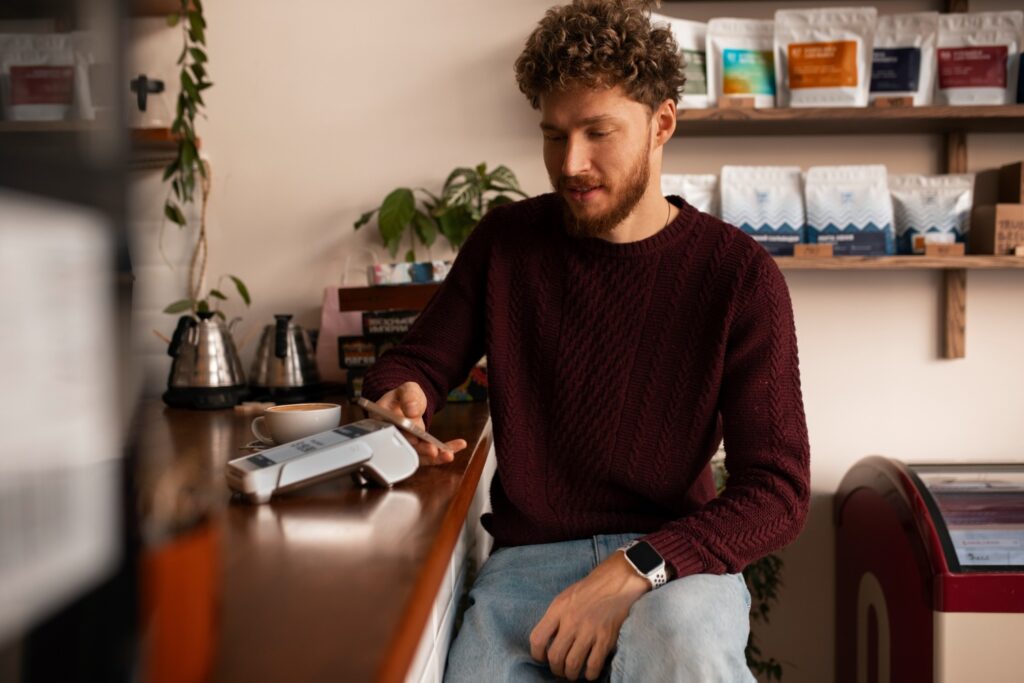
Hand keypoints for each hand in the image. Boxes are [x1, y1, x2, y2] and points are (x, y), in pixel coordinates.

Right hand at [373, 381, 466, 465]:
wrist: (411, 402)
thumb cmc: (405, 396)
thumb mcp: (407, 389)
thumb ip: (408, 396)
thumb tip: (411, 411)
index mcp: (381, 421)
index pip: (389, 431)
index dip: (401, 436)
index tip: (413, 437)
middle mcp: (391, 437)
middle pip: (404, 446)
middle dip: (420, 450)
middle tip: (433, 451)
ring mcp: (406, 445)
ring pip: (419, 455)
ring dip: (435, 456)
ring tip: (449, 454)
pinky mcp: (419, 450)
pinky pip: (431, 454)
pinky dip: (445, 451)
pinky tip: (459, 445)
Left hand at [530, 551, 650, 680]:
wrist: (616, 582)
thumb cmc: (589, 590)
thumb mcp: (564, 597)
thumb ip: (554, 618)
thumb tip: (546, 641)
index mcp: (558, 609)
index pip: (537, 638)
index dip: (536, 654)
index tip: (541, 658)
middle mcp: (571, 621)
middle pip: (555, 656)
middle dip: (555, 668)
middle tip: (559, 669)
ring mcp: (589, 631)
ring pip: (573, 664)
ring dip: (570, 674)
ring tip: (572, 673)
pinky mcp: (606, 638)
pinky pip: (594, 665)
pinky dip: (589, 674)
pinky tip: (589, 672)